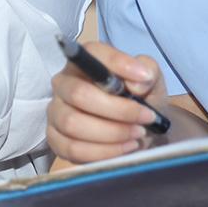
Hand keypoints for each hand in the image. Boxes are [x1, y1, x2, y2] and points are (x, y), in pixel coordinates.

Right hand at [47, 42, 169, 163]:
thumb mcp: (152, 82)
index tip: (144, 80)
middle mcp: (64, 83)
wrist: (140, 131)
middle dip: (118, 110)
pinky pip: (71, 148)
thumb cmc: (141, 100)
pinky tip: (124, 148)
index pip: (91, 54)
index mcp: (85, 62)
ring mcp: (56, 111)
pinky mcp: (55, 139)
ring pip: (72, 123)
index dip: (117, 64)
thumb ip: (148, 71)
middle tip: (145, 118)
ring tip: (136, 135)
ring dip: (111, 133)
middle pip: (79, 94)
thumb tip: (137, 81)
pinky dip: (103, 152)